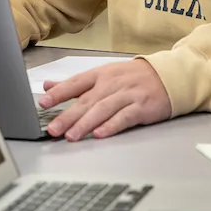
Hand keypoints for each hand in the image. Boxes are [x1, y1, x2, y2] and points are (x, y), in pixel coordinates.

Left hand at [37, 58, 172, 139]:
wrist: (168, 76)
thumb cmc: (133, 77)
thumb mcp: (104, 74)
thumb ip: (75, 83)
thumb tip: (48, 86)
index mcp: (101, 74)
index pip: (75, 83)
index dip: (58, 93)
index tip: (42, 103)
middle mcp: (112, 84)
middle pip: (86, 100)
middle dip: (67, 116)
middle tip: (53, 129)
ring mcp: (127, 95)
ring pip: (103, 109)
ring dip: (85, 123)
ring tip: (71, 136)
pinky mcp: (142, 107)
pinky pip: (124, 117)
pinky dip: (111, 126)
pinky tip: (100, 134)